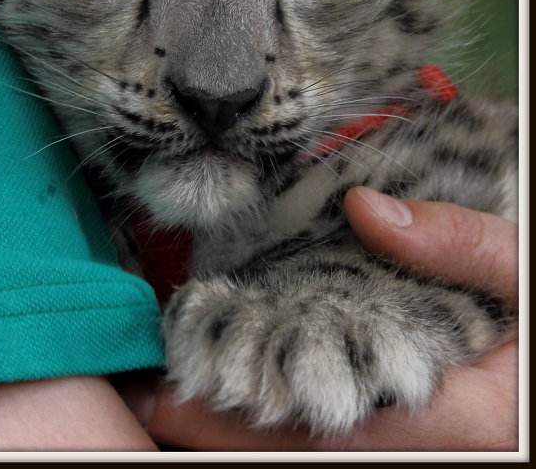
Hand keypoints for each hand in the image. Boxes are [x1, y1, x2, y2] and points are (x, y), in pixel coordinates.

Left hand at [119, 188, 517, 450]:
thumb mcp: (529, 272)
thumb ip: (465, 244)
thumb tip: (368, 211)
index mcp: (467, 417)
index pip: (335, 430)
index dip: (248, 422)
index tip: (176, 399)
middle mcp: (435, 450)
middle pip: (312, 454)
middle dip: (231, 437)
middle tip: (158, 405)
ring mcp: (423, 448)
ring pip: (321, 453)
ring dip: (250, 437)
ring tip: (183, 405)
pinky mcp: (418, 433)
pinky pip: (342, 442)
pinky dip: (288, 428)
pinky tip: (250, 398)